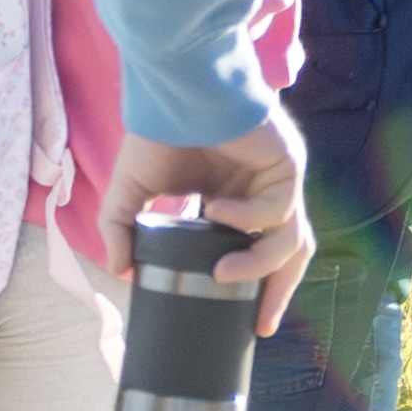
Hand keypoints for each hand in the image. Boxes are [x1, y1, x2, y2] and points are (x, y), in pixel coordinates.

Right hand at [91, 102, 315, 331]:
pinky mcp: (286, 162)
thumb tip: (118, 270)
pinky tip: (216, 209)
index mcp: (236, 201)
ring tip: (224, 271)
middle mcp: (262, 193)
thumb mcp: (130, 189)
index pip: (261, 250)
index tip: (247, 322)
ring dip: (260, 264)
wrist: (176, 86)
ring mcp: (277, 179)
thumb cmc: (159, 129)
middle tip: (258, 323)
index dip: (259, 285)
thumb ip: (121, 228)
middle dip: (279, 292)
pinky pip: (277, 206)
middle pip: (290, 253)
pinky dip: (248, 217)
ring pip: (293, 238)